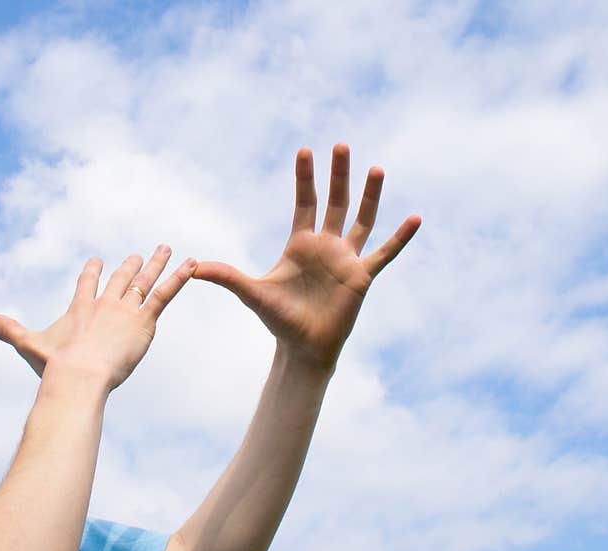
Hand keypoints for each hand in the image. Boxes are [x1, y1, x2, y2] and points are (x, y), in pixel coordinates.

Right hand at [0, 246, 195, 389]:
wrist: (78, 374)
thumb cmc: (55, 366)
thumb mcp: (29, 346)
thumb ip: (8, 330)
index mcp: (80, 309)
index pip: (87, 285)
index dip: (93, 272)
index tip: (97, 261)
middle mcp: (104, 304)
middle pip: (120, 279)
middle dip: (129, 267)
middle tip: (137, 255)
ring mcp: (125, 309)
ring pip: (144, 281)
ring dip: (156, 264)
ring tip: (166, 249)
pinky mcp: (144, 319)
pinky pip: (165, 293)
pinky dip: (179, 277)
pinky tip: (192, 263)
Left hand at [192, 143, 420, 371]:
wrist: (303, 347)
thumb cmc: (278, 320)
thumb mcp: (251, 293)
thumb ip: (225, 276)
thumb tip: (192, 267)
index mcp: (301, 244)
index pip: (305, 203)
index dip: (305, 177)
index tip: (305, 149)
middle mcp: (326, 246)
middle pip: (335, 202)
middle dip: (337, 174)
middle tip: (341, 145)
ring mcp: (346, 260)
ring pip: (362, 220)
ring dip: (370, 196)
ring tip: (377, 168)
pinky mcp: (362, 277)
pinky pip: (385, 253)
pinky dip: (400, 238)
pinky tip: (415, 218)